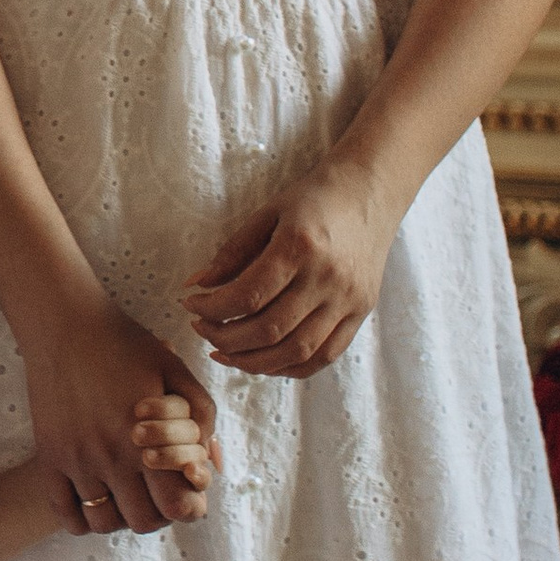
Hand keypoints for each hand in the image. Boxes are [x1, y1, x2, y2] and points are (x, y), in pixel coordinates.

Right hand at [23, 296, 217, 532]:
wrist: (65, 323)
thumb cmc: (125, 343)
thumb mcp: (176, 371)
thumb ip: (202, 415)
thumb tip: (209, 460)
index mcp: (148, 438)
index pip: (177, 507)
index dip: (190, 506)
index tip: (185, 491)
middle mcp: (111, 457)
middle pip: (142, 522)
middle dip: (158, 513)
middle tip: (156, 491)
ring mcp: (76, 460)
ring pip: (103, 523)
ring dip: (120, 516)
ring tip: (124, 494)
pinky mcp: (49, 457)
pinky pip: (65, 514)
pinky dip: (82, 518)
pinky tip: (93, 496)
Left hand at [183, 157, 397, 376]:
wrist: (369, 192)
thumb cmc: (312, 199)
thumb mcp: (267, 213)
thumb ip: (232, 252)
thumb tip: (195, 285)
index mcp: (300, 247)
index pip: (248, 296)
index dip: (213, 309)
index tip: (190, 305)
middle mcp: (327, 278)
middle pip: (270, 330)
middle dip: (226, 339)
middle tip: (202, 330)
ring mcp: (348, 300)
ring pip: (297, 352)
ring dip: (254, 362)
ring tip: (225, 353)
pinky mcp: (361, 312)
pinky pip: (325, 355)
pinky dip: (290, 368)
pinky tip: (263, 361)